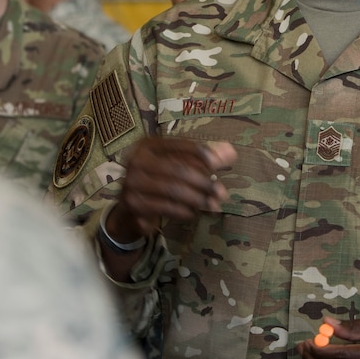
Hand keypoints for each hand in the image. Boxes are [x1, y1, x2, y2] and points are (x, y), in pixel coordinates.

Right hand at [107, 137, 236, 242]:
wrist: (128, 212)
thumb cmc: (157, 182)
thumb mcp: (177, 166)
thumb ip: (203, 159)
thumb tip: (231, 151)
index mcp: (148, 145)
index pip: (181, 146)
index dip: (203, 154)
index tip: (219, 164)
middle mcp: (137, 160)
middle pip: (179, 169)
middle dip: (204, 182)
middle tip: (222, 194)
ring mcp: (132, 182)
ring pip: (173, 190)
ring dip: (198, 199)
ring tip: (213, 206)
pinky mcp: (133, 203)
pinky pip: (165, 207)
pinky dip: (183, 211)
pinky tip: (193, 213)